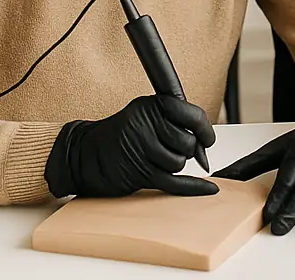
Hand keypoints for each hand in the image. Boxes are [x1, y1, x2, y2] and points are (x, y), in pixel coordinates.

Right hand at [45, 95, 217, 198]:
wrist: (85, 154)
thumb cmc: (119, 135)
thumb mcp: (143, 115)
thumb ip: (173, 121)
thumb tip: (205, 142)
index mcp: (151, 106)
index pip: (192, 115)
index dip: (205, 130)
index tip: (208, 139)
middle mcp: (147, 124)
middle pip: (188, 143)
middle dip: (184, 151)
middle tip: (166, 149)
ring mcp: (142, 148)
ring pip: (179, 163)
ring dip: (172, 166)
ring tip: (152, 159)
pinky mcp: (139, 172)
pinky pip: (175, 182)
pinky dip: (195, 187)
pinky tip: (209, 188)